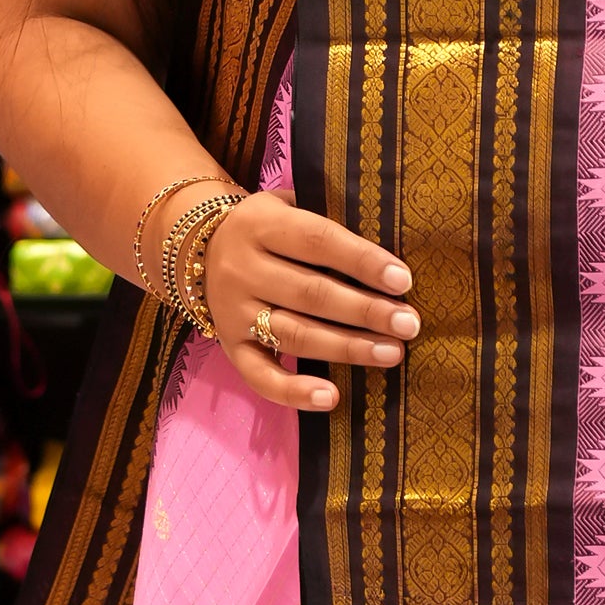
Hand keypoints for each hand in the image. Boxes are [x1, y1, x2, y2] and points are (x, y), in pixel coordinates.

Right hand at [199, 195, 417, 414]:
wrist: (195, 247)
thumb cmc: (267, 228)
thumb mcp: (288, 207)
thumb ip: (328, 222)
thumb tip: (387, 259)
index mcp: (260, 225)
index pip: (318, 241)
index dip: (363, 261)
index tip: (403, 280)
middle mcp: (241, 268)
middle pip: (311, 294)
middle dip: (366, 311)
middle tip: (408, 324)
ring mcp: (232, 312)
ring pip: (295, 335)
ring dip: (347, 348)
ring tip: (391, 353)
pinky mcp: (229, 347)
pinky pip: (260, 376)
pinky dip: (294, 392)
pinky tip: (331, 398)